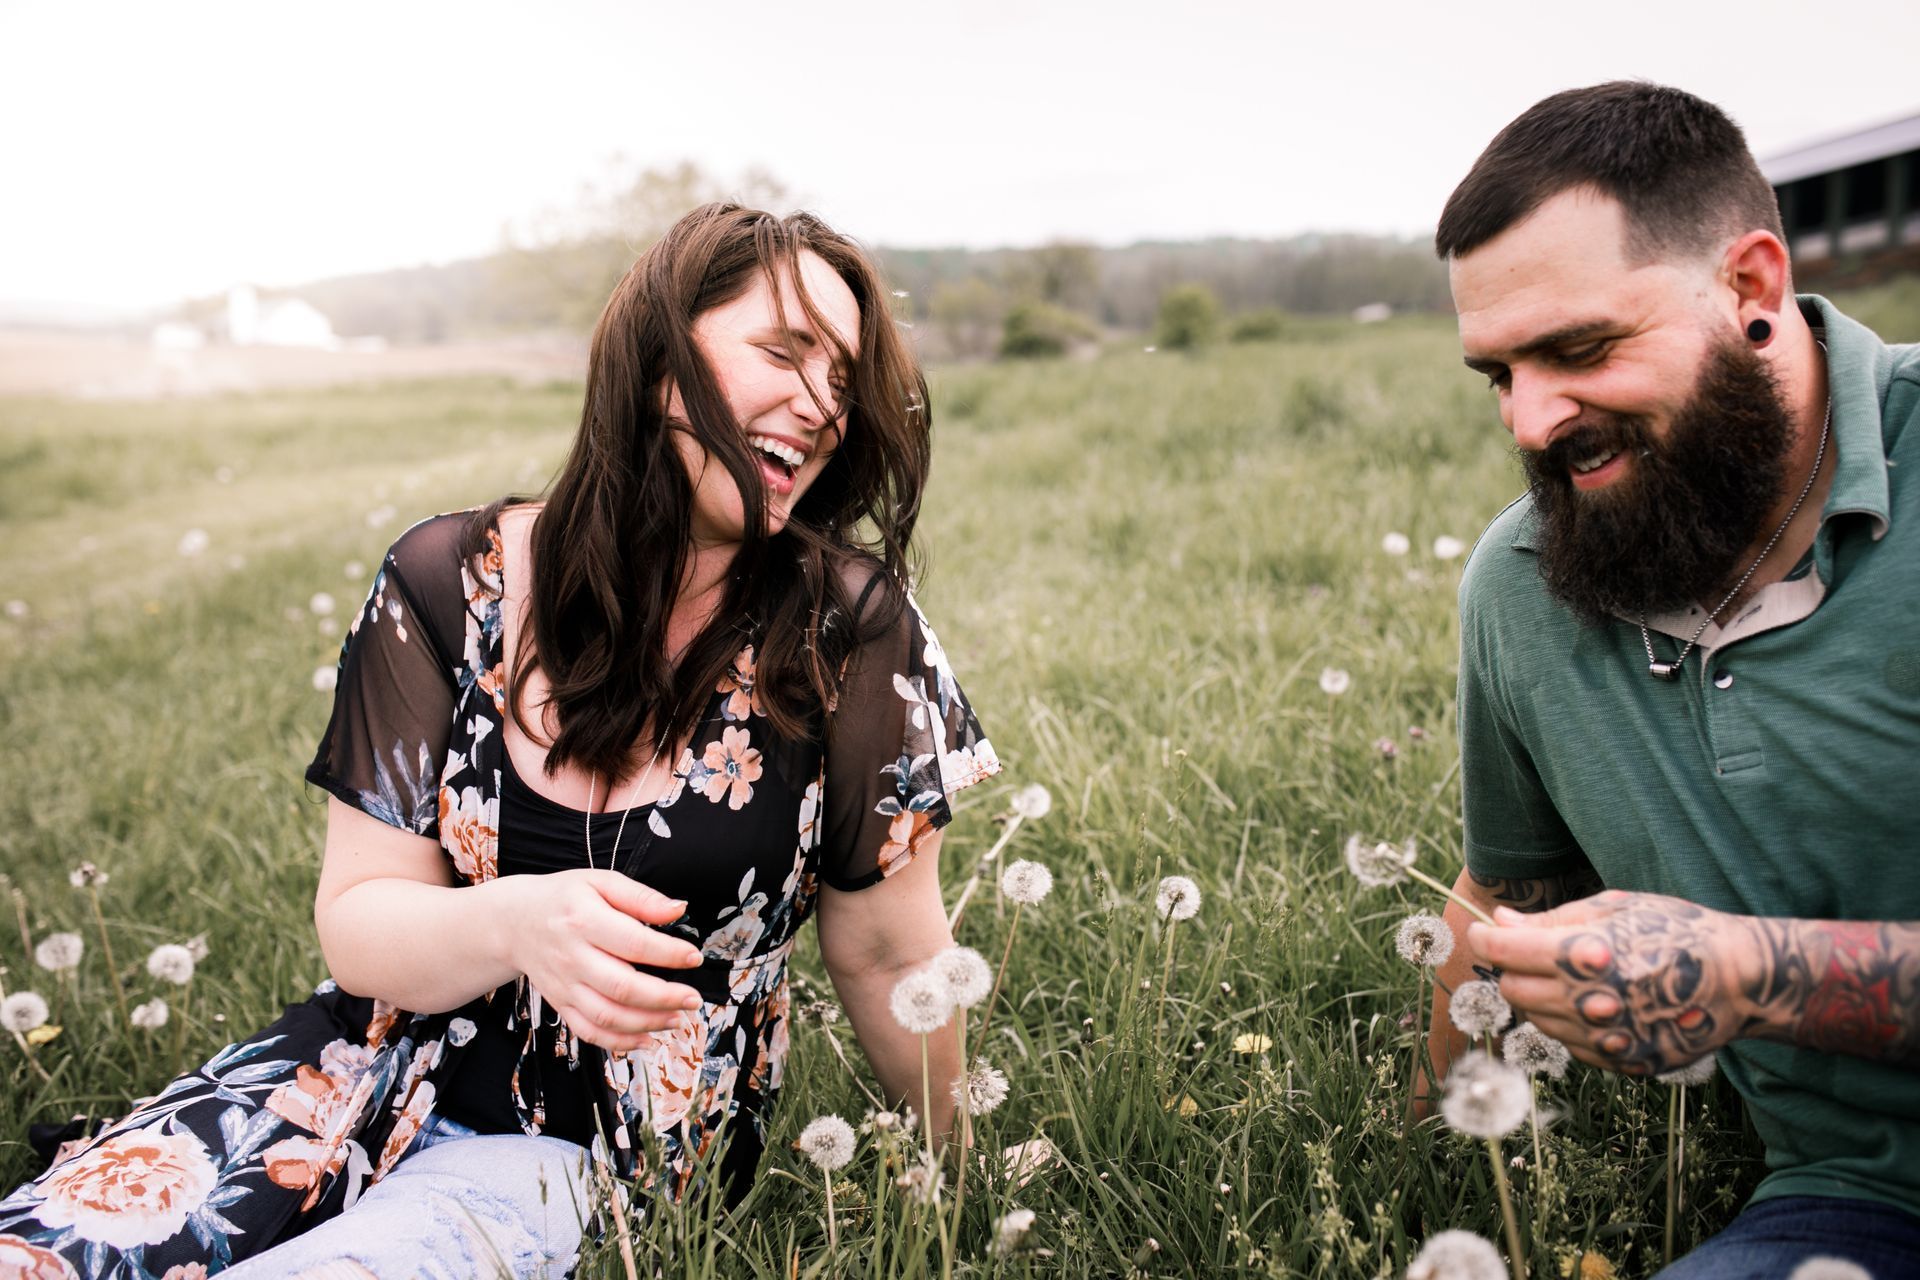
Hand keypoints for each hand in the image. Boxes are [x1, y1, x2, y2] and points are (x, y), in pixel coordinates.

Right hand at [498, 870, 705, 1052]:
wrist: (514, 922)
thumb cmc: (563, 899)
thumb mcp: (600, 882)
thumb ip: (641, 897)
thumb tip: (678, 909)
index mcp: (584, 920)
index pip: (634, 943)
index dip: (669, 954)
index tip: (694, 957)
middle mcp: (573, 957)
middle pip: (622, 987)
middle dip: (665, 997)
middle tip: (693, 998)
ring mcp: (565, 986)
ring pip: (608, 1016)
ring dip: (648, 1024)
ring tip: (678, 1018)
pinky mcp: (561, 1004)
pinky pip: (589, 1032)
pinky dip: (619, 1043)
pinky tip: (647, 1039)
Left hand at [1467, 890, 1759, 1075]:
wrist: (1741, 979)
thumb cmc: (1674, 929)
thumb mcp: (1614, 908)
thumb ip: (1551, 920)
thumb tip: (1500, 921)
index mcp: (1584, 955)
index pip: (1504, 951)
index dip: (1485, 939)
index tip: (1482, 932)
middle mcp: (1591, 1001)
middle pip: (1514, 991)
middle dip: (1512, 970)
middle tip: (1529, 954)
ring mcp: (1608, 1039)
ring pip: (1538, 1021)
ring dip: (1541, 998)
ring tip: (1573, 978)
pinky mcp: (1625, 1063)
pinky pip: (1572, 1046)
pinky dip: (1570, 1025)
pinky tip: (1594, 1005)